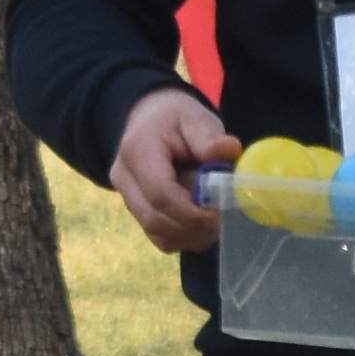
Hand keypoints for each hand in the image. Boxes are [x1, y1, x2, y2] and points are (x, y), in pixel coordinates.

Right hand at [107, 85, 230, 253]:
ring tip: (216, 217)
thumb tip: (229, 150)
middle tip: (224, 217)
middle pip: (156, 219)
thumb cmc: (174, 119)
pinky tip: (203, 223)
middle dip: (194, 225)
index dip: (191, 210)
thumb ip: (209, 136)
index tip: (220, 211)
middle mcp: (125, 179)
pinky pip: (160, 238)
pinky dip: (185, 237)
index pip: (159, 192)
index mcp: (137, 151)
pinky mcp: (137, 213)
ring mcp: (127, 199)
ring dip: (192, 234)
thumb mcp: (194, 117)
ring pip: (158, 234)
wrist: (150, 121)